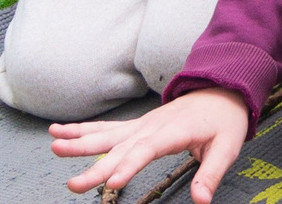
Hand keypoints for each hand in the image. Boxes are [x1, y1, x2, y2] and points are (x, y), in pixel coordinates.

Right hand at [53, 88, 247, 202]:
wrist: (222, 89)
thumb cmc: (225, 119)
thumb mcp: (227, 146)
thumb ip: (211, 173)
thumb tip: (202, 201)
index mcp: (174, 131)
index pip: (148, 150)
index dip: (129, 166)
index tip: (113, 183)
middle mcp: (152, 126)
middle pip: (120, 148)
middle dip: (96, 166)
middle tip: (73, 184)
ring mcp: (141, 124)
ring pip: (106, 135)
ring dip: (79, 142)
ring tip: (54, 146)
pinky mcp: (135, 126)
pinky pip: (106, 128)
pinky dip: (82, 130)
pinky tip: (58, 132)